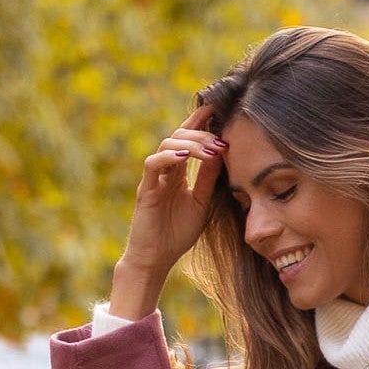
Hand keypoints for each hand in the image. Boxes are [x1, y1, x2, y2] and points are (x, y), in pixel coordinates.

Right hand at [110, 106, 227, 317]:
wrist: (156, 260)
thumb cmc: (176, 234)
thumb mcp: (200, 202)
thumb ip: (208, 178)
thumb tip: (222, 152)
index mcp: (177, 171)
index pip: (188, 138)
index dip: (201, 120)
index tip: (221, 108)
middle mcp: (164, 170)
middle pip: (178, 135)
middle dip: (202, 133)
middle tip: (222, 140)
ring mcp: (153, 178)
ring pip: (167, 145)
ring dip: (190, 144)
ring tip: (211, 150)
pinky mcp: (145, 190)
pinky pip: (153, 165)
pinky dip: (168, 157)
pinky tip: (185, 157)